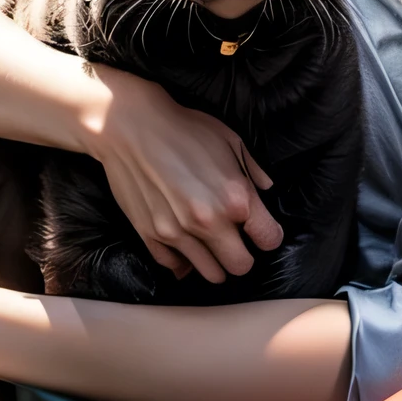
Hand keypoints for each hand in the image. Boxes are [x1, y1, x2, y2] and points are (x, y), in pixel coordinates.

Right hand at [79, 69, 283, 283]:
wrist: (132, 126)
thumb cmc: (184, 129)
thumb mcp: (230, 140)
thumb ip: (253, 170)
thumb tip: (266, 190)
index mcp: (235, 198)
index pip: (269, 239)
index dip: (267, 234)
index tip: (259, 228)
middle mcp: (209, 222)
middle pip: (241, 266)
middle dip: (243, 255)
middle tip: (235, 239)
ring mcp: (178, 233)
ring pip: (210, 274)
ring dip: (215, 261)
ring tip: (210, 241)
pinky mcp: (151, 236)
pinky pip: (175, 266)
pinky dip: (183, 259)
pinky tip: (184, 240)